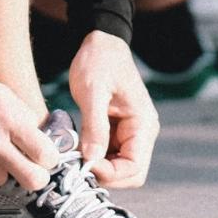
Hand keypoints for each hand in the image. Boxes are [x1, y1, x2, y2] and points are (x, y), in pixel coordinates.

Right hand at [0, 69, 58, 191]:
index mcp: (10, 121)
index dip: (50, 158)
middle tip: (30, 171)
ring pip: (0, 181)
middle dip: (36, 178)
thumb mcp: (2, 94)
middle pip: (32, 181)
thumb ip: (22, 118)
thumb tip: (40, 138)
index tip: (45, 157)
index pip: (47, 155)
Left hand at [65, 31, 157, 189]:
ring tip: (74, 155)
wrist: (101, 42)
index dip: (109, 174)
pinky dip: (94, 156)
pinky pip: (109, 155)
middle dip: (104, 175)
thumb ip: (94, 127)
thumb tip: (91, 160)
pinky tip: (77, 147)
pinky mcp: (119, 131)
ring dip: (97, 167)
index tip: (83, 164)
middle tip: (76, 164)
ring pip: (118, 167)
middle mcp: (142, 132)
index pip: (134, 168)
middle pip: (129, 174)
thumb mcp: (92, 92)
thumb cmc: (99, 61)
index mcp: (143, 124)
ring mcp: (132, 132)